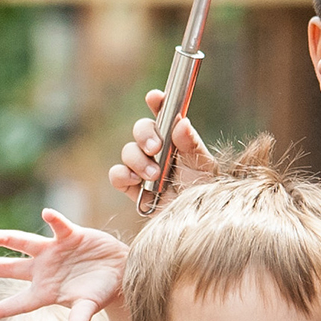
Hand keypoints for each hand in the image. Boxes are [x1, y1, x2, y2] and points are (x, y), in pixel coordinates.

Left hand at [0, 209, 126, 320]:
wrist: (118, 271)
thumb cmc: (99, 292)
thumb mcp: (88, 307)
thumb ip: (79, 320)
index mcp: (45, 291)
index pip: (20, 302)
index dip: (3, 308)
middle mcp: (44, 270)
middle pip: (12, 269)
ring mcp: (54, 252)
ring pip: (26, 243)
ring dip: (8, 239)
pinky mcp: (69, 236)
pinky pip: (59, 226)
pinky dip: (54, 220)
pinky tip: (46, 214)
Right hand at [107, 89, 216, 203]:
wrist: (194, 222)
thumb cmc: (203, 193)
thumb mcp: (204, 167)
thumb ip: (191, 145)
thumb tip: (180, 122)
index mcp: (176, 139)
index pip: (164, 114)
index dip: (158, 103)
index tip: (155, 97)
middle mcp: (157, 150)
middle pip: (140, 129)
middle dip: (144, 135)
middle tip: (156, 149)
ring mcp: (142, 168)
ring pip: (127, 151)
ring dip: (139, 161)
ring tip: (154, 176)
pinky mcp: (131, 187)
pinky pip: (117, 174)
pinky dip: (123, 175)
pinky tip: (136, 181)